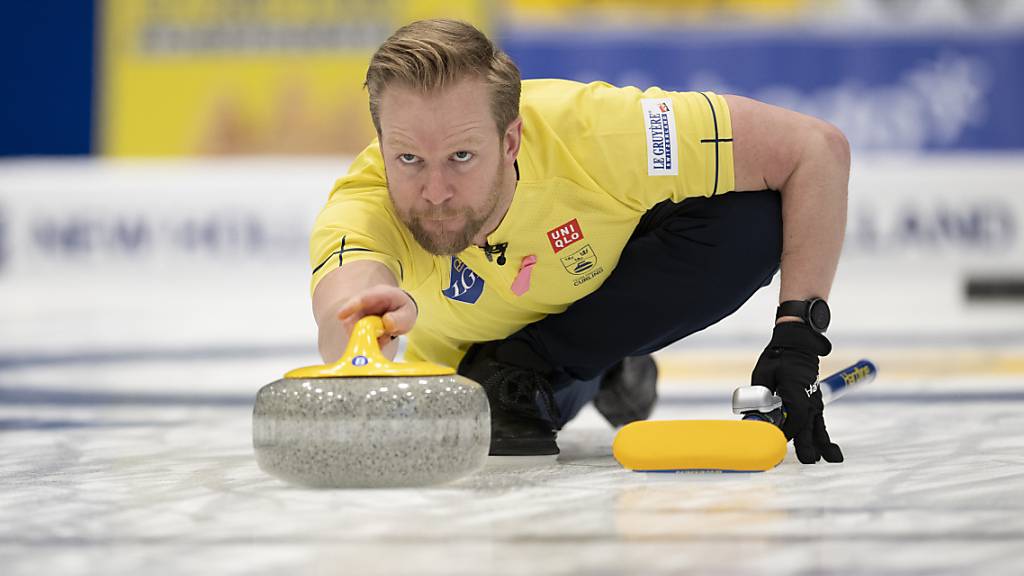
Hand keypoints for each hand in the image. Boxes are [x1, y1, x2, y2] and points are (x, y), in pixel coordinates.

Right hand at [336, 286, 417, 358]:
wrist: (401, 311)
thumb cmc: (403, 311)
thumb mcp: (408, 315)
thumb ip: (399, 319)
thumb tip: (387, 323)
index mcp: (382, 294)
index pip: (364, 298)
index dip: (351, 306)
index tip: (340, 315)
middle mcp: (367, 301)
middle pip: (353, 314)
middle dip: (357, 330)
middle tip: (369, 342)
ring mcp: (360, 311)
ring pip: (352, 325)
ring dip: (363, 336)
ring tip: (383, 338)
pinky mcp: (357, 321)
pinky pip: (355, 332)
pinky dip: (366, 340)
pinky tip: (381, 339)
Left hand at [750, 321, 842, 463]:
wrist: (797, 345)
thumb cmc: (778, 358)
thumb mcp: (763, 373)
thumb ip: (759, 394)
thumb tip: (752, 415)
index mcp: (796, 392)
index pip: (794, 419)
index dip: (786, 433)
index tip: (776, 443)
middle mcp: (809, 400)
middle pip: (808, 428)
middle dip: (807, 445)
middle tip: (809, 460)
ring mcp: (814, 403)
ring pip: (819, 427)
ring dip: (823, 444)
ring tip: (833, 459)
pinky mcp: (815, 405)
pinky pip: (820, 424)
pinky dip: (824, 437)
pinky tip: (830, 452)